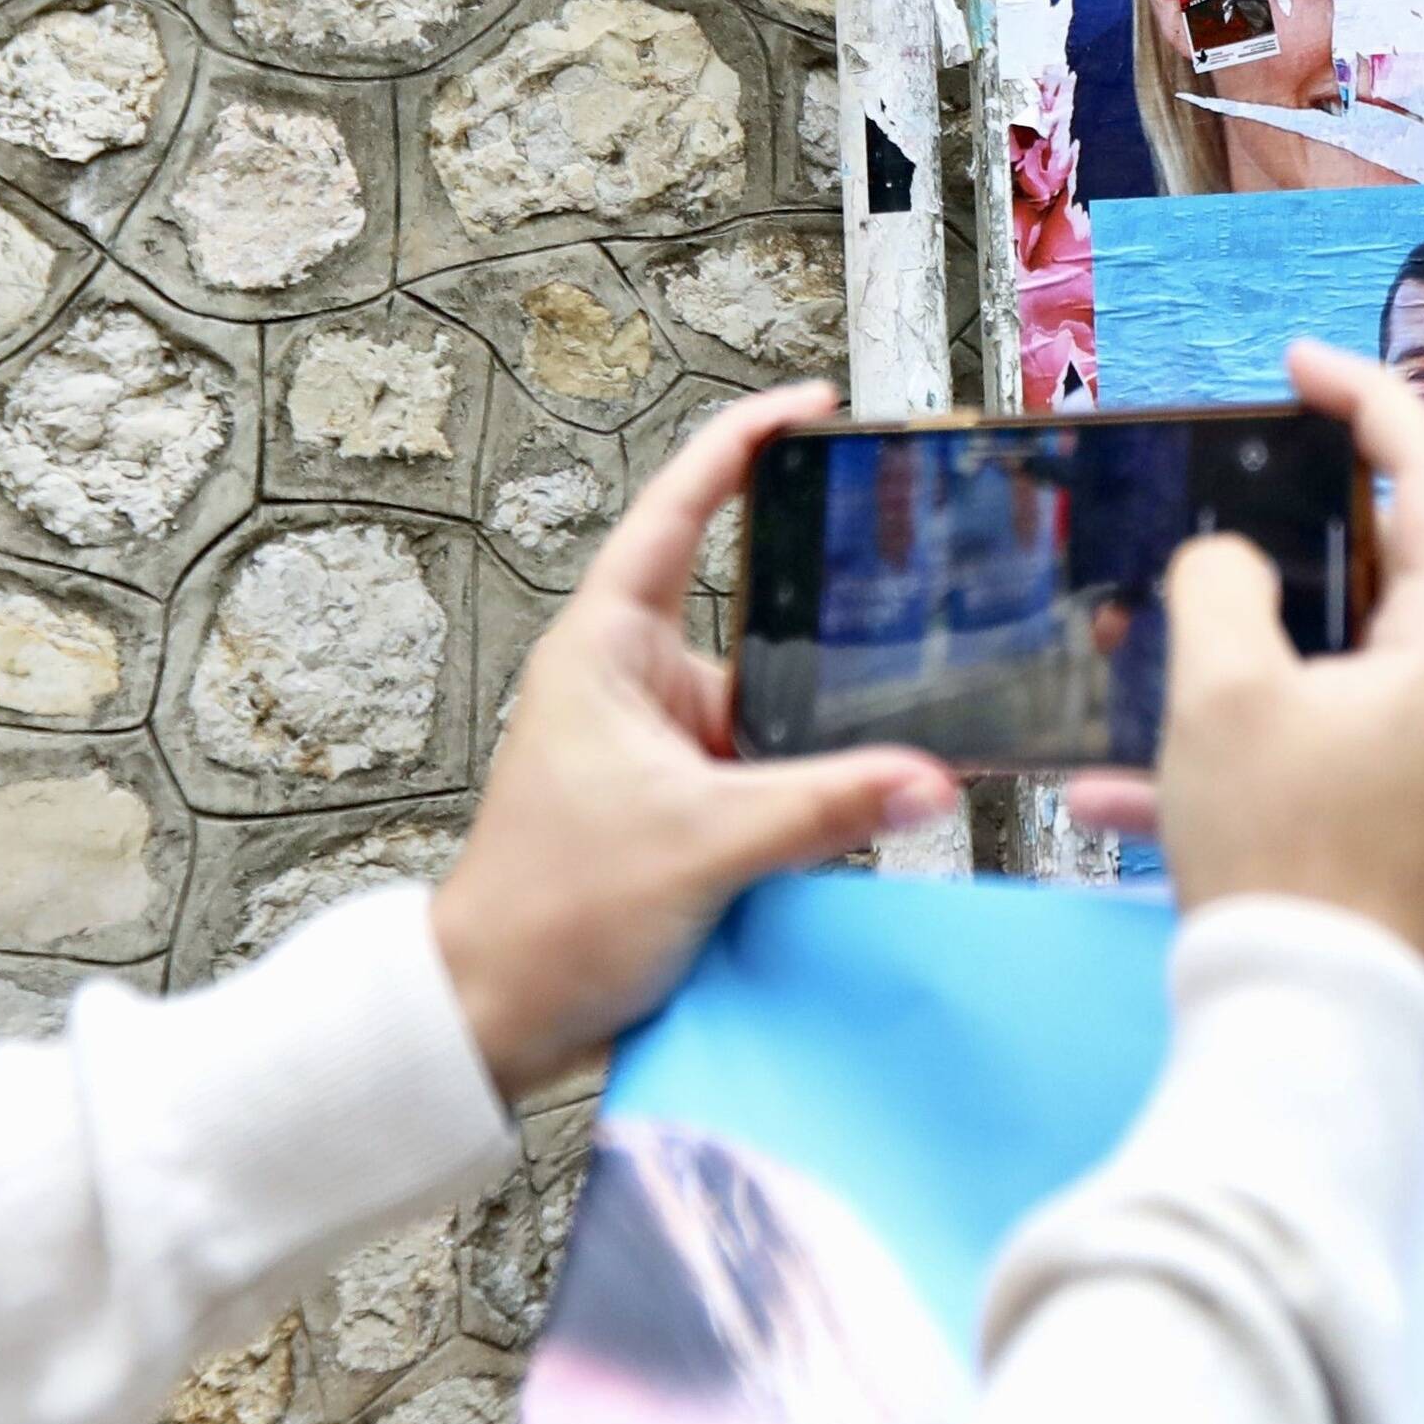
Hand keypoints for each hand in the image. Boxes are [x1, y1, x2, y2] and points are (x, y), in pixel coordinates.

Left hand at [428, 380, 954, 1100]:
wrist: (495, 1016)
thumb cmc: (546, 915)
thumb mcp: (700, 846)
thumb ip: (822, 809)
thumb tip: (928, 780)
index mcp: (606, 648)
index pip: (680, 510)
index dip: (744, 445)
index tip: (811, 407)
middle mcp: (632, 682)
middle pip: (750, 610)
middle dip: (825, 609)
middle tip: (913, 573)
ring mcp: (659, 745)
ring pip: (771, 701)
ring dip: (825, 717)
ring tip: (904, 712)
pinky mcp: (681, 805)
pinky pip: (768, 768)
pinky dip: (815, 777)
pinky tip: (870, 790)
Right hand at [1064, 341, 1423, 966]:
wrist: (1309, 1028)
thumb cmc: (1284, 851)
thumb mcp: (1225, 690)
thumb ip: (1221, 587)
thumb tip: (1228, 569)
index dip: (1366, 399)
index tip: (1299, 363)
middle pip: (1376, 571)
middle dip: (1277, 540)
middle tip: (1220, 496)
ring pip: (1319, 669)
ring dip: (1226, 657)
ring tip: (1139, 649)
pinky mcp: (1380, 825)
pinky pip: (1295, 757)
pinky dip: (1219, 755)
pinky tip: (1116, 794)